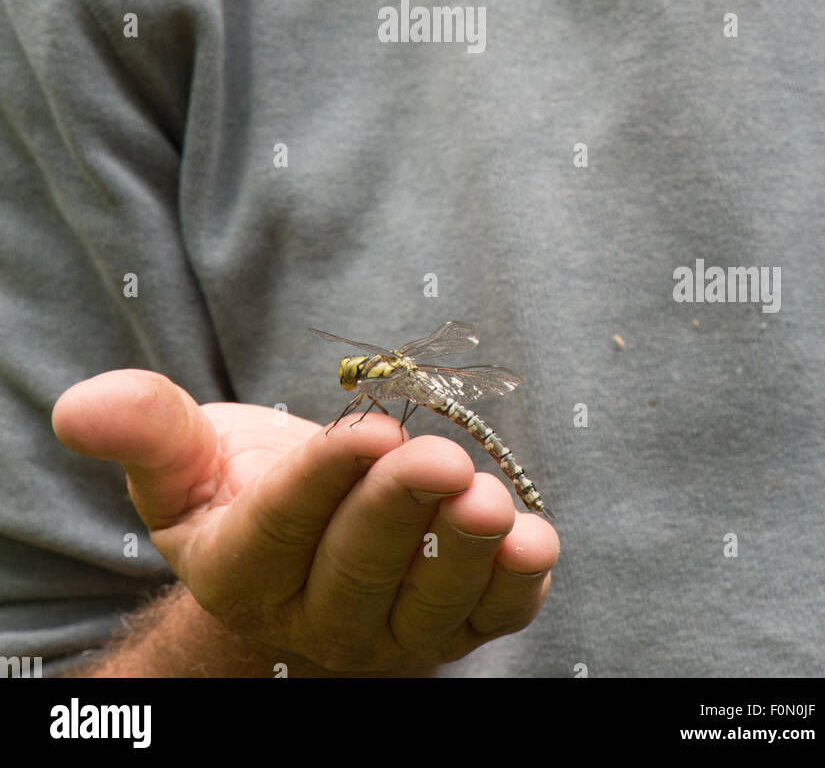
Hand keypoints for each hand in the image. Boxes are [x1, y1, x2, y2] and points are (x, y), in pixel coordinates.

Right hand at [52, 370, 558, 674]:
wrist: (299, 553)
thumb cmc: (242, 490)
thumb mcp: (186, 461)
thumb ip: (147, 431)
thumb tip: (80, 403)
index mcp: (243, 567)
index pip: (284, 527)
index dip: (327, 480)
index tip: (367, 429)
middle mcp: (315, 615)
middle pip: (359, 567)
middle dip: (401, 510)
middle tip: (440, 459)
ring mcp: (389, 632)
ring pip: (427, 603)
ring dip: (464, 553)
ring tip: (491, 502)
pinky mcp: (450, 627)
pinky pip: (486, 620)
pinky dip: (513, 588)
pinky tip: (534, 545)